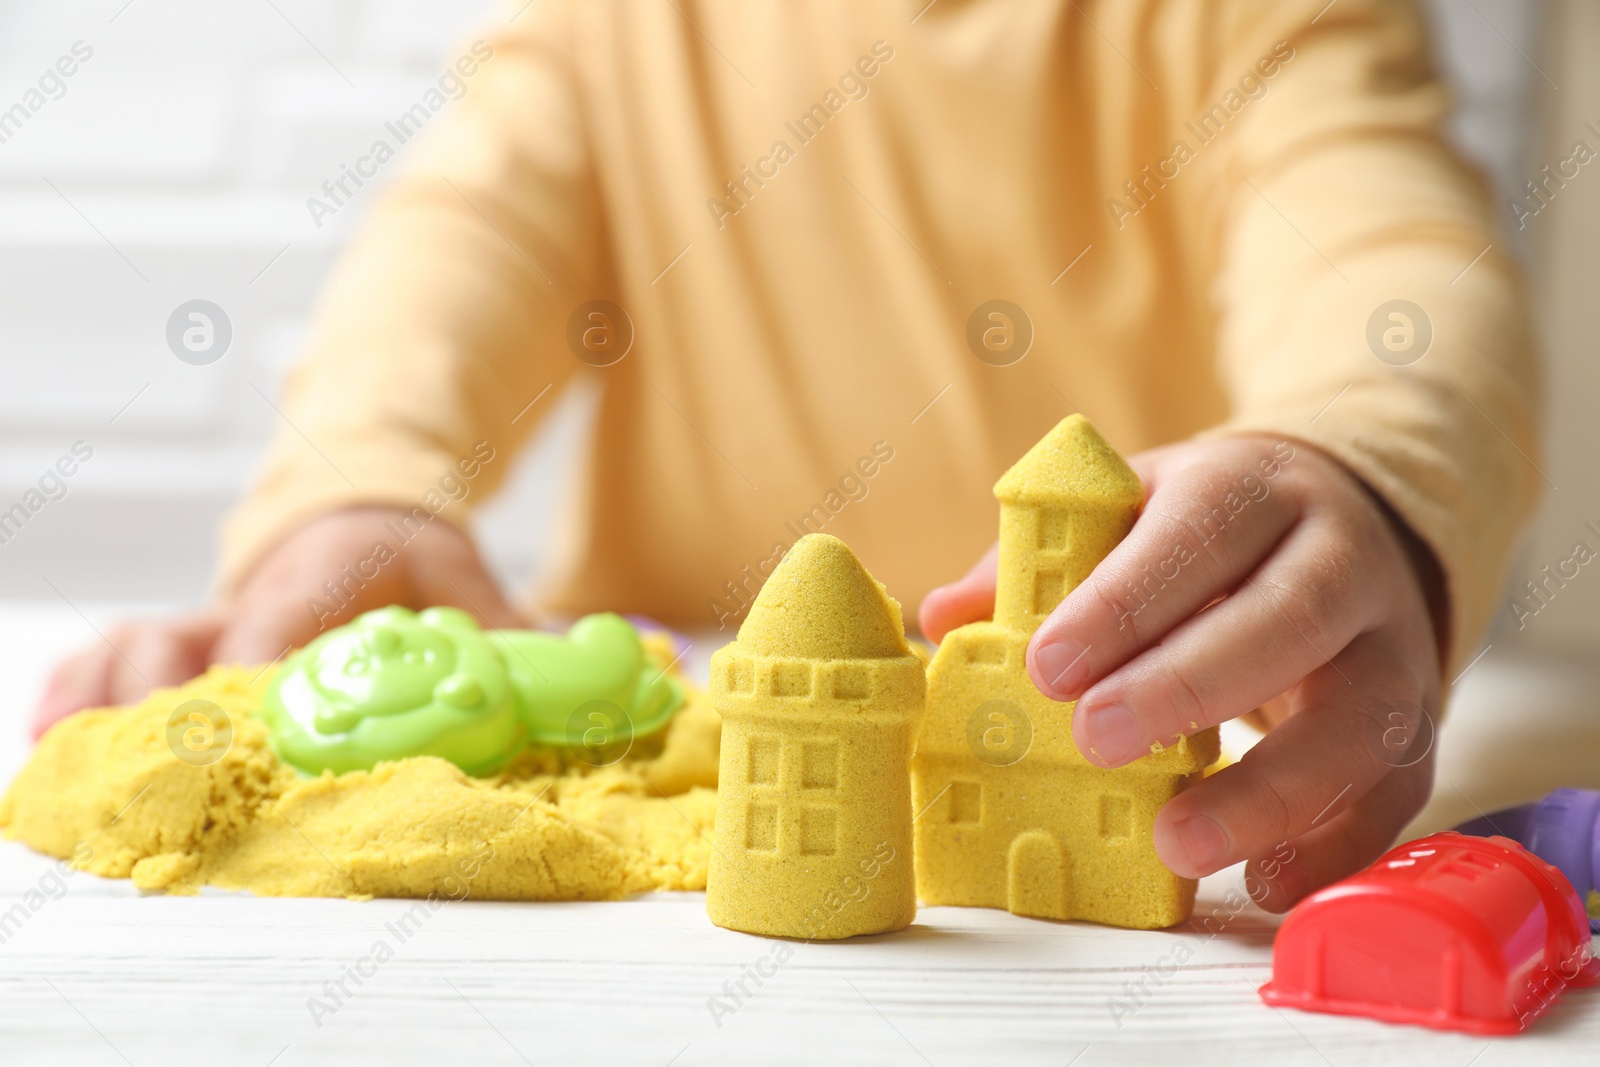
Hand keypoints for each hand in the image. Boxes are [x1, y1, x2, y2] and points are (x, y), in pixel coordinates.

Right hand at [31, 507, 523, 738]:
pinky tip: (55, 735)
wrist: (359, 507)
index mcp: (319, 577)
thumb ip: (513, 629)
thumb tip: (583, 664)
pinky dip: (76, 690)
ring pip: (132, 650)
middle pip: (182, 645)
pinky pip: (106, 657)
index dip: (258, 681)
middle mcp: (249, 601)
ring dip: (106, 704)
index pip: (275, 628)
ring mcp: (207, 621)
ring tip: (81, 763)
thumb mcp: (466, 578)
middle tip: (160, 765)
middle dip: (164, 706)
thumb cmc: (410, 553)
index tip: (249, 731)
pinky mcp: (184, 638)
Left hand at [920, 435, 1441, 910]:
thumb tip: (943, 618)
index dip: (1125, 601)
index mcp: (1253, 488)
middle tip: (1094, 740)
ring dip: (1267, 789)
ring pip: (1357, 717)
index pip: (1195, 534)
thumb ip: (1043, 561)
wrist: (1351, 519)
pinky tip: (1261, 880)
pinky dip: (1330, 845)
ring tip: (1174, 838)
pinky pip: (1392, 791)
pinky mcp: (1417, 721)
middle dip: (1186, 684)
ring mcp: (1393, 643)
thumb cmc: (1210, 529)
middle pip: (1286, 617)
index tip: (1047, 666)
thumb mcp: (1132, 509)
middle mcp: (1339, 558)